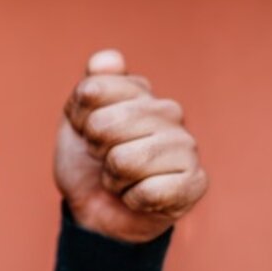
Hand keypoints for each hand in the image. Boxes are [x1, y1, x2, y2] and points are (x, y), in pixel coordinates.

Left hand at [55, 49, 206, 242]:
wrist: (99, 211)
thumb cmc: (89, 164)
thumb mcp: (75, 122)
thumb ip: (89, 88)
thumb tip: (107, 59)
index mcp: (140, 91)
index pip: (93, 89)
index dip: (79, 119)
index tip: (87, 132)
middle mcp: (169, 111)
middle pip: (106, 124)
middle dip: (96, 150)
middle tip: (106, 159)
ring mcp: (186, 145)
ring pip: (124, 160)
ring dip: (113, 178)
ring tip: (123, 179)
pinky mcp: (196, 182)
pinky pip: (148, 191)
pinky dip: (133, 200)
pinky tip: (140, 197)